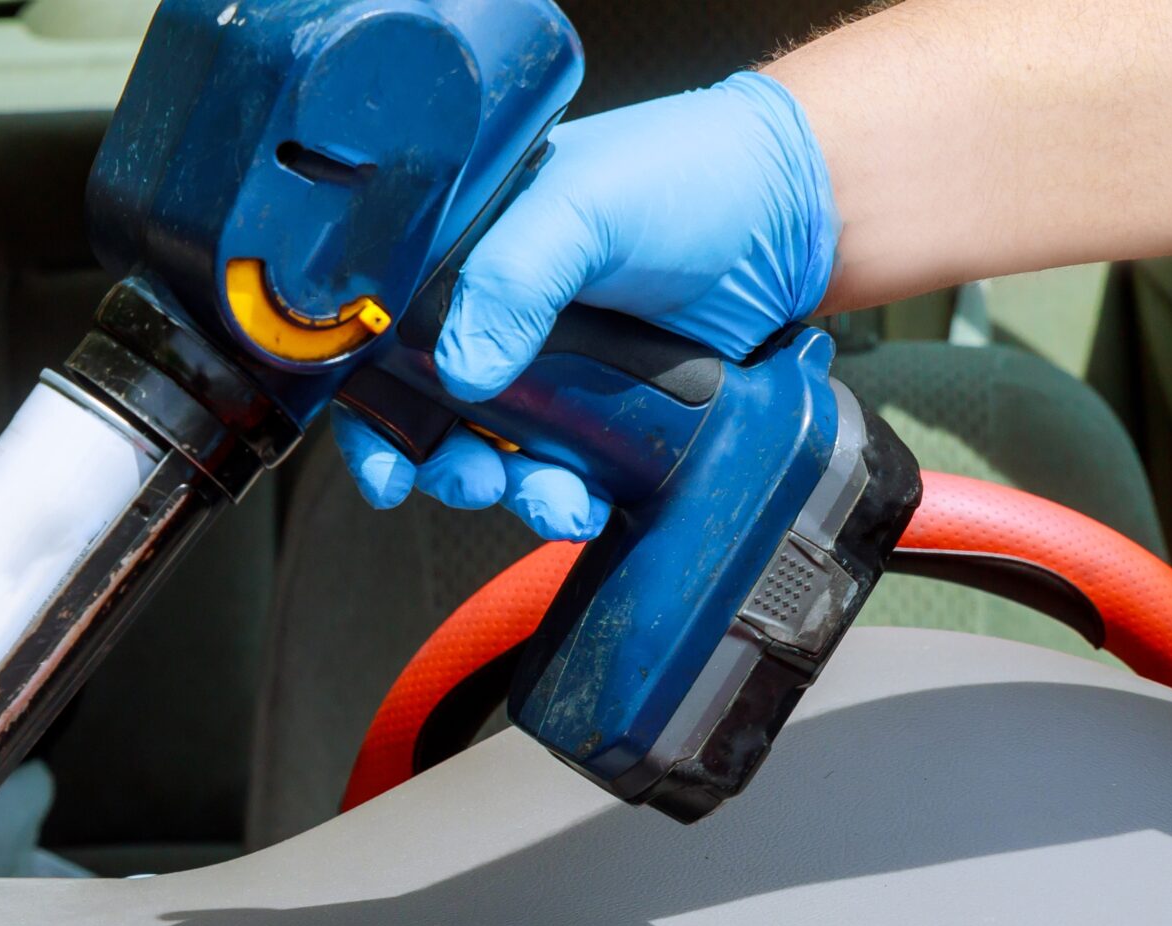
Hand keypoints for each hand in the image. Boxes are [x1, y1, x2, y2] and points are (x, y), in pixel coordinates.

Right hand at [340, 71, 839, 540]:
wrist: (799, 216)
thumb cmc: (688, 175)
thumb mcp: (583, 207)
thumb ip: (513, 281)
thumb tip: (463, 378)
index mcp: (463, 256)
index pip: (384, 340)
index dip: (372, 408)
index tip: (386, 463)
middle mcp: (493, 315)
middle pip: (428, 416)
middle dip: (440, 466)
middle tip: (469, 480)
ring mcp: (548, 370)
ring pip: (493, 455)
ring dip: (506, 492)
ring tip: (549, 499)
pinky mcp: (602, 412)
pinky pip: (559, 473)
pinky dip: (560, 501)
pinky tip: (581, 504)